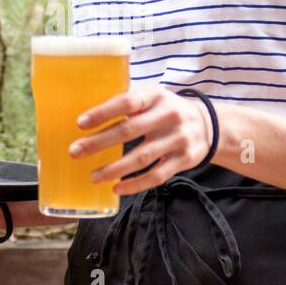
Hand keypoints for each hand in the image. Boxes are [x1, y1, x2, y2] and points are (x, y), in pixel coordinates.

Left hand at [69, 85, 212, 195]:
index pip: (127, 102)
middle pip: (129, 131)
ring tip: (93, 175)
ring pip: (142, 158)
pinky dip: (135, 184)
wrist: (210, 125)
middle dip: (99, 143)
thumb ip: (130, 105)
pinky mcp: (184, 160)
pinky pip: (156, 176)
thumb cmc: (168, 111)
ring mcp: (178, 139)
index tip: (80, 123)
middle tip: (75, 152)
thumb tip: (90, 119)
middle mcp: (168, 116)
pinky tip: (117, 188)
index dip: (103, 112)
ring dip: (114, 169)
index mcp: (156, 96)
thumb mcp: (154, 98)